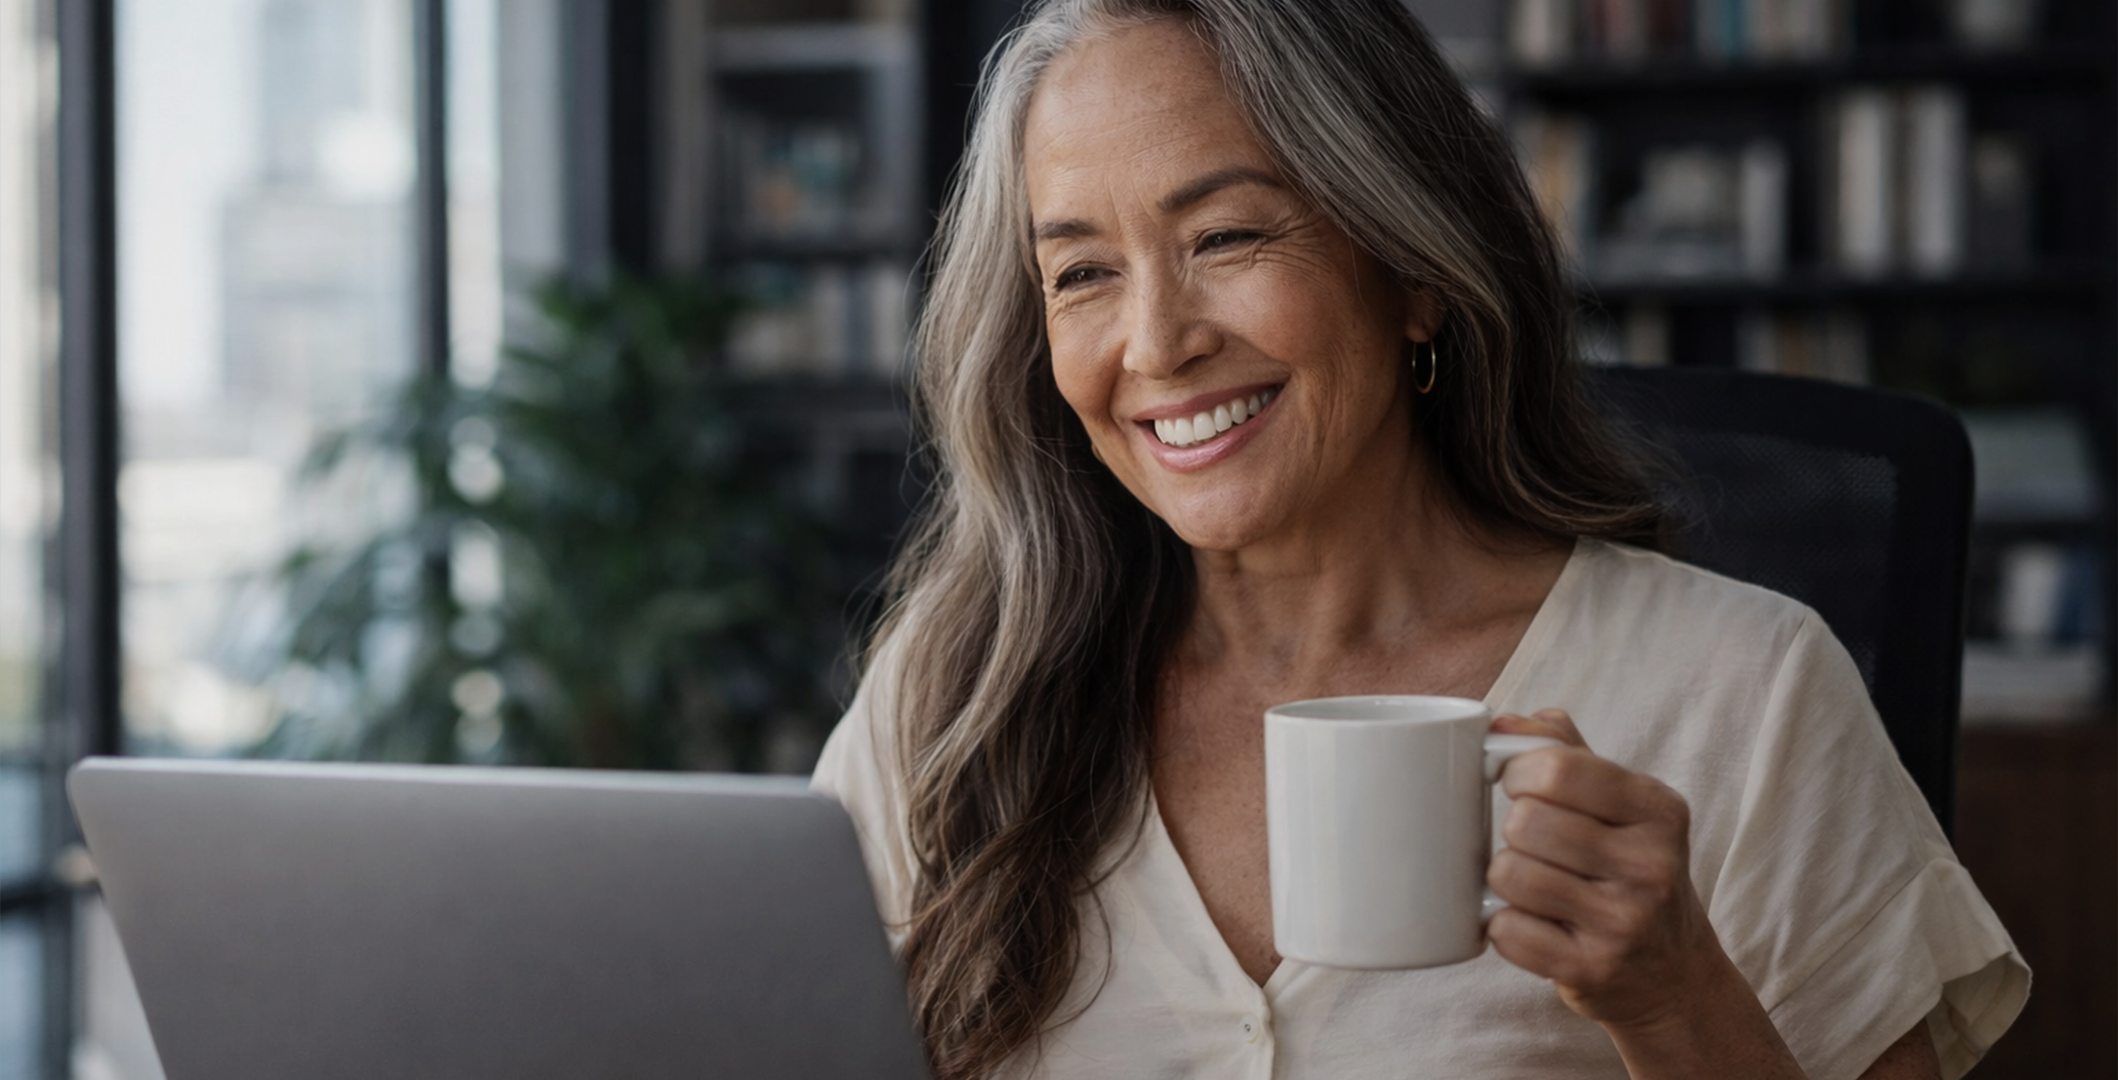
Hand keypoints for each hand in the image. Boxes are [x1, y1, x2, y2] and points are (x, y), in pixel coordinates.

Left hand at [1485, 709, 1729, 1033]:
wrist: (1675, 976)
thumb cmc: (1633, 872)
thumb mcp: (1623, 805)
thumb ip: (1566, 751)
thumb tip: (1502, 721)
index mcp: (1658, 810)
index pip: (1557, 769)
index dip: (1517, 772)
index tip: (1519, 784)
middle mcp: (1650, 865)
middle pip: (1524, 822)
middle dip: (1513, 830)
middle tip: (1534, 845)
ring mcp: (1623, 923)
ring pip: (1508, 874)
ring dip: (1504, 878)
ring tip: (1535, 885)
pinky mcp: (1591, 970)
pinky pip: (1506, 930)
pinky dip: (1504, 924)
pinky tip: (1533, 923)